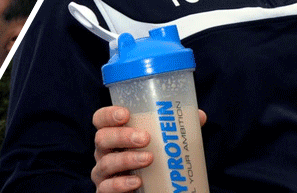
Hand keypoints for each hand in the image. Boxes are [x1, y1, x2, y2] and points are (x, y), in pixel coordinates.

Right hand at [90, 106, 206, 192]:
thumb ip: (175, 130)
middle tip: (145, 138)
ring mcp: (102, 173)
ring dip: (127, 159)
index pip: (101, 120)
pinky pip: (107, 188)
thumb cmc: (153, 162)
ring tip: (148, 159)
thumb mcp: (163, 145)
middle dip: (121, 136)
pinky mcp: (105, 190)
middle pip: (101, 139)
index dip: (108, 115)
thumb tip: (199, 116)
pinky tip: (136, 182)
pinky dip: (120, 184)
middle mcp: (104, 152)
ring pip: (106, 163)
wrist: (152, 190)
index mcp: (113, 135)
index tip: (126, 114)